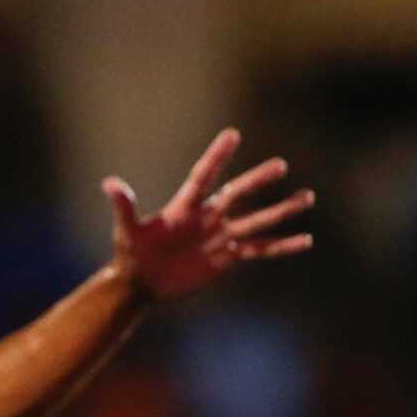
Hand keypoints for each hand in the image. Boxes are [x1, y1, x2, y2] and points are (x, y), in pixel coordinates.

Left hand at [105, 129, 315, 301]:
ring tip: (307, 197)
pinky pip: (260, 250)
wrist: (142, 282)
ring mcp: (221, 235)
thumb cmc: (132, 253)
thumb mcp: (126, 231)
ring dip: (281, 211)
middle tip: (281, 165)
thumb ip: (124, 207)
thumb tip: (109, 183)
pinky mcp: (227, 257)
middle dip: (258, 181)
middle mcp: (208, 216)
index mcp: (186, 207)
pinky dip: (281, 246)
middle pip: (238, 194)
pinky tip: (305, 240)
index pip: (204, 177)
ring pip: (257, 220)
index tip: (232, 135)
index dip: (217, 157)